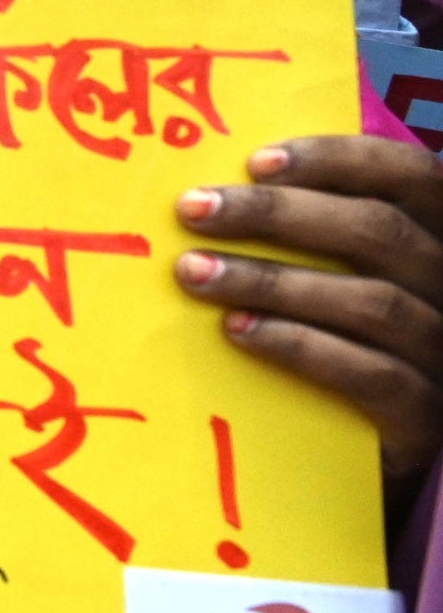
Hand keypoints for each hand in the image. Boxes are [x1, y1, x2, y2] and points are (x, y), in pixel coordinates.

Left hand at [175, 135, 442, 481]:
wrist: (375, 453)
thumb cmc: (345, 335)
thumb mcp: (342, 271)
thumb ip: (314, 226)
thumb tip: (223, 184)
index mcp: (441, 237)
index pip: (413, 175)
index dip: (340, 159)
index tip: (256, 161)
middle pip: (379, 232)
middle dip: (278, 213)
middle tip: (194, 209)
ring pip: (372, 302)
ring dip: (273, 280)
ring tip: (195, 273)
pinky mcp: (426, 415)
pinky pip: (370, 373)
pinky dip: (299, 345)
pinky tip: (237, 330)